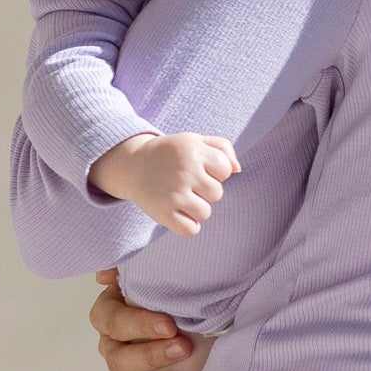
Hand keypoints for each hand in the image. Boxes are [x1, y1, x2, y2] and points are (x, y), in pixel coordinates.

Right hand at [88, 131, 241, 235]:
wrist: (133, 165)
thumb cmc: (172, 154)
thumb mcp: (195, 141)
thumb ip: (222, 148)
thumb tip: (238, 170)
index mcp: (193, 149)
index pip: (226, 170)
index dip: (215, 172)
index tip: (199, 169)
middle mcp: (183, 169)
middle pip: (216, 194)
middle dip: (205, 191)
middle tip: (186, 183)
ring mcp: (172, 192)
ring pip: (205, 213)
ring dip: (196, 209)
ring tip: (181, 197)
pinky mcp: (162, 212)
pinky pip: (191, 229)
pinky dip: (187, 225)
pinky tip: (177, 212)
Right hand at [89, 268, 213, 370]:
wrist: (204, 324)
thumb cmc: (181, 298)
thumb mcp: (166, 276)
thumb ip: (138, 267)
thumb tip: (106, 275)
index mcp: (113, 313)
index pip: (111, 320)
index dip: (138, 324)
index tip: (171, 324)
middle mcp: (112, 345)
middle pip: (115, 356)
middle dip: (150, 354)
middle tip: (183, 348)